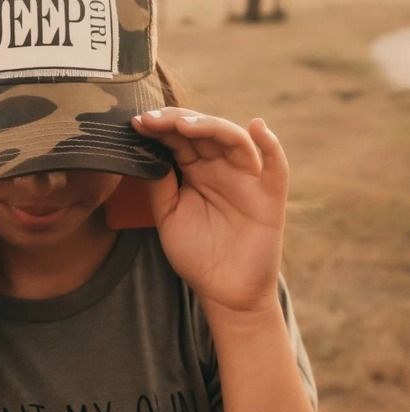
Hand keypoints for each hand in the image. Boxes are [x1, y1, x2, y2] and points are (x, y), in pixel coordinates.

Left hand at [131, 107, 288, 321]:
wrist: (223, 291)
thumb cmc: (195, 253)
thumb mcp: (167, 214)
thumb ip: (159, 184)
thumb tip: (145, 149)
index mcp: (196, 170)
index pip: (179, 139)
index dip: (160, 128)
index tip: (135, 123)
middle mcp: (221, 168)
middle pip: (203, 132)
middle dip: (176, 122)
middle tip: (151, 120)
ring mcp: (246, 179)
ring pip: (233, 140)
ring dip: (210, 126)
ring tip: (184, 125)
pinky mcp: (269, 197)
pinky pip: (276, 167)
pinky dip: (271, 145)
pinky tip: (257, 127)